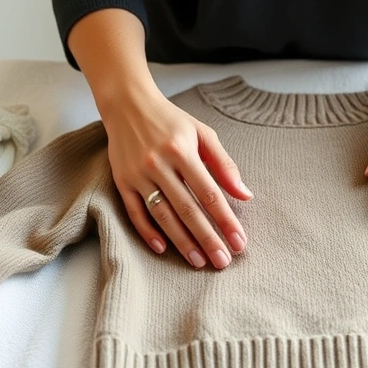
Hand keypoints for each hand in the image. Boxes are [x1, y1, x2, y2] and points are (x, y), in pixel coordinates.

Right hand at [102, 87, 251, 268]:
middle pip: (187, 209)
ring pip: (162, 215)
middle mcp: (159, 164)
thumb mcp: (203, 133)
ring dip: (181, 241)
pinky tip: (164, 249)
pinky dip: (148, 232)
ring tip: (198, 261)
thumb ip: (225, 164)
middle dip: (207, 238)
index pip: (209, 193)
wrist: (128, 105)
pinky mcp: (122, 181)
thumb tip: (245, 195)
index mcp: (182, 151)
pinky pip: (135, 212)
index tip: (239, 241)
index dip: (225, 220)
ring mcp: (137, 174)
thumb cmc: (171, 121)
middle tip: (223, 261)